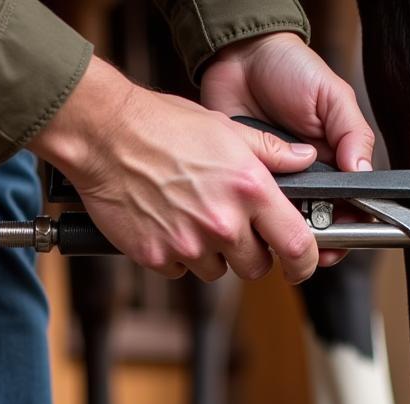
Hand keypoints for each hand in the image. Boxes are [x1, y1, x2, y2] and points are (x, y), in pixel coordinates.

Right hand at [29, 58, 321, 282]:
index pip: (296, 245)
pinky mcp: (157, 257)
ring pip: (217, 271)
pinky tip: (166, 222)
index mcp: (249, 190)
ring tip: (191, 217)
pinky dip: (177, 254)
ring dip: (211, 254)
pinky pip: (180, 270)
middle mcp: (223, 222)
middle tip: (233, 229)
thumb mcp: (226, 128)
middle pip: (256, 267)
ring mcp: (189, 244)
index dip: (305, 262)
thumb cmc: (162, 126)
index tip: (301, 265)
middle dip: (250, 254)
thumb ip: (270, 153)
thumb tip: (305, 160)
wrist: (104, 136)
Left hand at [202, 33, 375, 269]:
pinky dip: (259, 218)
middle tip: (318, 243)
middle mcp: (308, 178)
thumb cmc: (288, 70)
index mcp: (334, 161)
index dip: (351, 223)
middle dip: (321, 238)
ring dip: (290, 233)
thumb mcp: (331, 96)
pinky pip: (256, 211)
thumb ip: (351, 134)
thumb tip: (363, 171)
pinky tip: (263, 220)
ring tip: (292, 235)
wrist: (240, 59)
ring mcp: (278, 184)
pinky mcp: (249, 184)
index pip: (351, 203)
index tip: (347, 234)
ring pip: (288, 224)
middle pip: (321, 222)